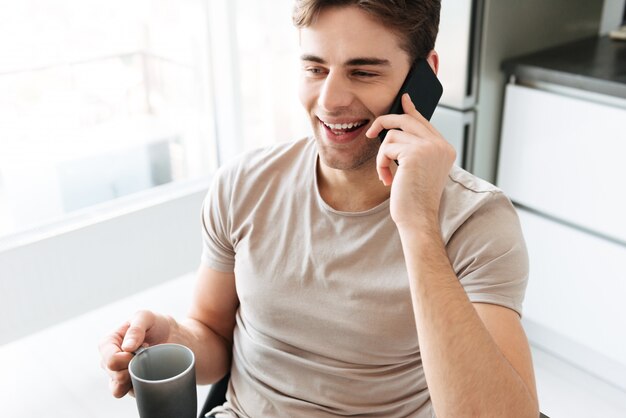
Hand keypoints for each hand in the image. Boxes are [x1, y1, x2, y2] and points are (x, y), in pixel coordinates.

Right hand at [98, 310, 171, 397]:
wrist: (177, 338)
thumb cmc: (158, 324)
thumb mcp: (147, 317)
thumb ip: (136, 328)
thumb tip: (126, 347)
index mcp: (109, 343)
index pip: (109, 359)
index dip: (124, 360)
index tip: (139, 351)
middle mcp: (111, 361)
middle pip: (114, 376)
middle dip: (131, 370)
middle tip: (146, 358)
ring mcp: (121, 374)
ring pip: (119, 390)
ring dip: (134, 382)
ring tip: (148, 369)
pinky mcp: (133, 385)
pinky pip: (133, 394)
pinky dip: (142, 388)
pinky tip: (151, 377)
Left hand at [366, 93, 455, 228]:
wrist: (418, 219)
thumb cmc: (414, 199)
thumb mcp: (418, 170)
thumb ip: (414, 148)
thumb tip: (399, 129)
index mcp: (445, 149)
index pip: (424, 122)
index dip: (411, 110)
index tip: (403, 99)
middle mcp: (440, 145)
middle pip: (408, 119)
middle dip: (385, 122)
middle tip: (370, 132)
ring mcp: (429, 147)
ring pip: (392, 135)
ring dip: (382, 156)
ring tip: (386, 175)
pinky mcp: (415, 153)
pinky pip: (387, 147)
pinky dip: (381, 163)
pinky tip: (387, 179)